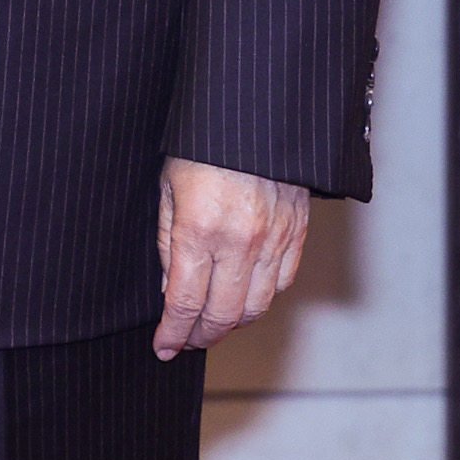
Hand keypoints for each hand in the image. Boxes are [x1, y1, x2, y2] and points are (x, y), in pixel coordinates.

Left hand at [152, 157, 309, 357]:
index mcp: (200, 230)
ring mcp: (273, 240)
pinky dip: (262, 299)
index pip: (185, 302)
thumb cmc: (201, 143)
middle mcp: (240, 243)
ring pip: (256, 307)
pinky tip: (244, 298)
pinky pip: (282, 283)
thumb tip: (170, 288)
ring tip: (211, 323)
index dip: (174, 333)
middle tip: (185, 341)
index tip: (164, 347)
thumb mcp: (168, 186)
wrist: (255, 112)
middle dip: (200, 336)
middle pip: (222, 315)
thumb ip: (167, 240)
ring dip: (231, 323)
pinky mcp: (296, 233)